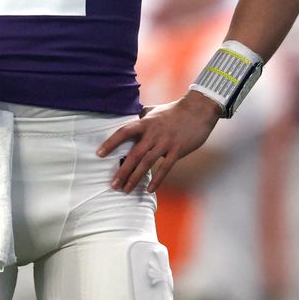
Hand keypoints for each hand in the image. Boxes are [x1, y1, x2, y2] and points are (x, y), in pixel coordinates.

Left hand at [97, 90, 221, 192]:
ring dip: (135, 178)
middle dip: (122, 171)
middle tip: (113, 185)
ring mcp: (166, 142)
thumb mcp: (154, 110)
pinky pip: (166, 167)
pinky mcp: (178, 150)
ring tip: (126, 189)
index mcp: (145, 123)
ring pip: (147, 163)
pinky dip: (157, 179)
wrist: (198, 110)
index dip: (110, 143)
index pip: (124, 132)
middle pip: (134, 154)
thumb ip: (142, 115)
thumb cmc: (174, 110)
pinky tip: (149, 189)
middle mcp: (153, 133)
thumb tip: (131, 116)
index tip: (99, 154)